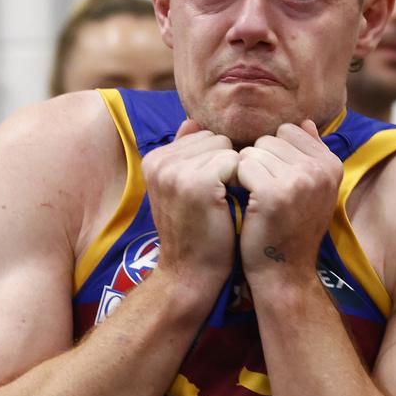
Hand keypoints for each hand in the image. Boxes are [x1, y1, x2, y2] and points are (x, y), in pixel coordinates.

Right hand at [140, 119, 238, 295]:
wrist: (190, 274)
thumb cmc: (196, 232)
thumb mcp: (182, 189)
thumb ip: (186, 154)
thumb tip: (192, 121)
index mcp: (154, 159)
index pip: (203, 136)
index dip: (217, 162)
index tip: (210, 191)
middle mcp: (159, 161)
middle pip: (216, 139)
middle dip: (226, 165)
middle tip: (217, 200)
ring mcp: (176, 171)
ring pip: (228, 149)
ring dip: (234, 174)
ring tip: (221, 203)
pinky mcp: (197, 182)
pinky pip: (235, 162)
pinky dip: (240, 181)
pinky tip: (228, 205)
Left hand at [236, 120, 341, 281]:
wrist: (284, 272)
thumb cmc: (292, 228)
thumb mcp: (312, 189)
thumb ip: (309, 153)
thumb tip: (304, 122)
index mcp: (332, 165)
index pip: (288, 131)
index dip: (274, 154)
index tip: (277, 180)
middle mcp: (320, 170)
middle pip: (269, 139)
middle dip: (259, 162)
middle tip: (264, 193)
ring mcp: (300, 180)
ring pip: (253, 151)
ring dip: (246, 173)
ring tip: (256, 199)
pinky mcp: (274, 193)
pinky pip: (242, 166)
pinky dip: (237, 182)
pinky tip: (247, 203)